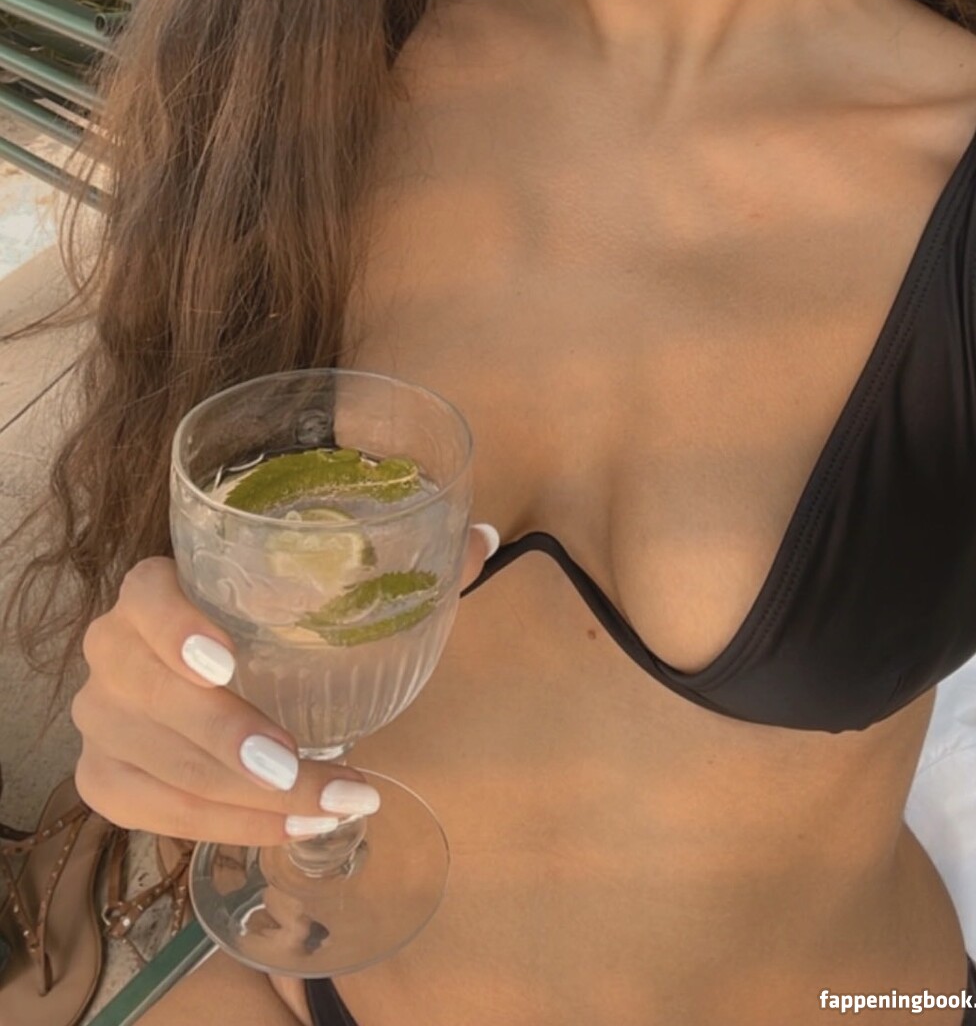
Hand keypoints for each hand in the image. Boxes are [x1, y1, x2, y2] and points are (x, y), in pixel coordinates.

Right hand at [72, 525, 498, 844]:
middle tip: (300, 764)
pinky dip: (224, 826)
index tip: (228, 661)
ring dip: (244, 798)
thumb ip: (401, 558)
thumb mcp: (327, 582)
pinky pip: (154, 815)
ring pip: (157, 768)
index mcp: (154, 583)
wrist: (208, 658)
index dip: (174, 628)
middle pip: (148, 698)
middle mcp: (113, 649)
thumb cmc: (276, 612)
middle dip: (227, 740)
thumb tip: (485, 539)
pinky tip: (291, 825)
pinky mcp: (107, 778)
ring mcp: (101, 719)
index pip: (143, 595)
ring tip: (329, 804)